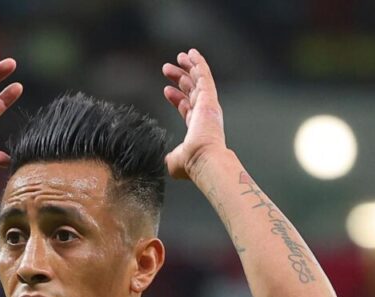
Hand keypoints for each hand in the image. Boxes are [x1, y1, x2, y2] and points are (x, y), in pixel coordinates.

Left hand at [161, 49, 226, 179]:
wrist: (203, 159)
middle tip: (167, 69)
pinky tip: (192, 53)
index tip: (165, 91)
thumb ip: (170, 158)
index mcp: (198, 128)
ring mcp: (208, 105)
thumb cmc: (191, 164)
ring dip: (188, 67)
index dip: (176, 99)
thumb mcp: (174, 161)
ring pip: (198, 81)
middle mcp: (205, 115)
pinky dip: (199, 64)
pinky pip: (204, 76)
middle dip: (180, 79)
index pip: (187, 108)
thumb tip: (165, 161)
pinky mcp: (209, 98)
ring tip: (179, 56)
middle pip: (192, 91)